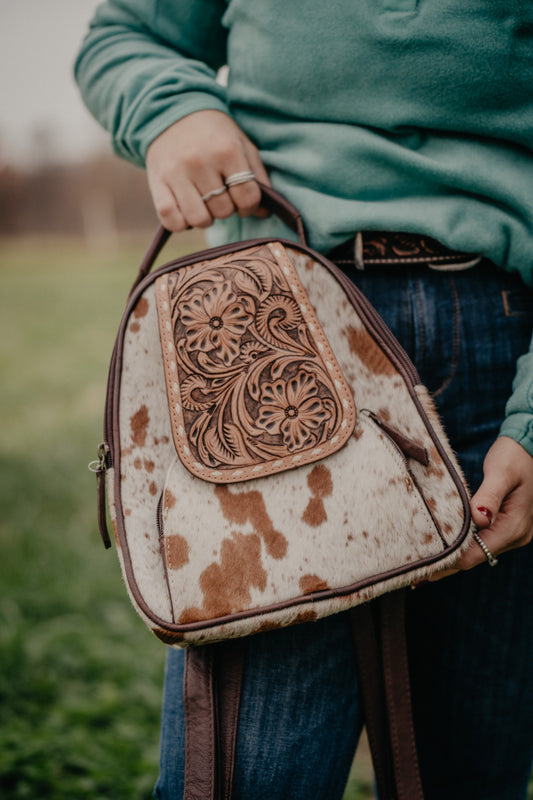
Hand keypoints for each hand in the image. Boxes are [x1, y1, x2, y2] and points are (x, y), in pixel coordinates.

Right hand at [145, 110, 270, 231]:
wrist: (172, 112)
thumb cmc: (214, 134)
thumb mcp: (242, 145)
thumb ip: (257, 177)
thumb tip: (264, 212)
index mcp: (226, 150)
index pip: (247, 197)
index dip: (249, 205)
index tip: (242, 200)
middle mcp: (200, 161)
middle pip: (223, 210)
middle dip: (226, 208)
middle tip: (220, 195)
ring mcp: (176, 173)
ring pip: (199, 220)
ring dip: (205, 218)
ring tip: (203, 203)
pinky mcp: (156, 183)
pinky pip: (172, 221)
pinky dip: (181, 223)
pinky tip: (185, 211)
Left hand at [430, 436, 532, 579]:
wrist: (530, 447)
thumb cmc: (514, 457)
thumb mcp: (501, 472)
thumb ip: (489, 495)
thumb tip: (478, 519)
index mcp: (515, 526)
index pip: (477, 553)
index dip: (450, 562)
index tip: (424, 568)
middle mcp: (516, 535)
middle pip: (475, 558)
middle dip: (446, 566)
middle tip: (414, 575)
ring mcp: (511, 533)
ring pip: (476, 552)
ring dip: (452, 558)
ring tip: (422, 566)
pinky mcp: (504, 526)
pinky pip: (480, 542)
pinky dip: (461, 547)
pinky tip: (442, 551)